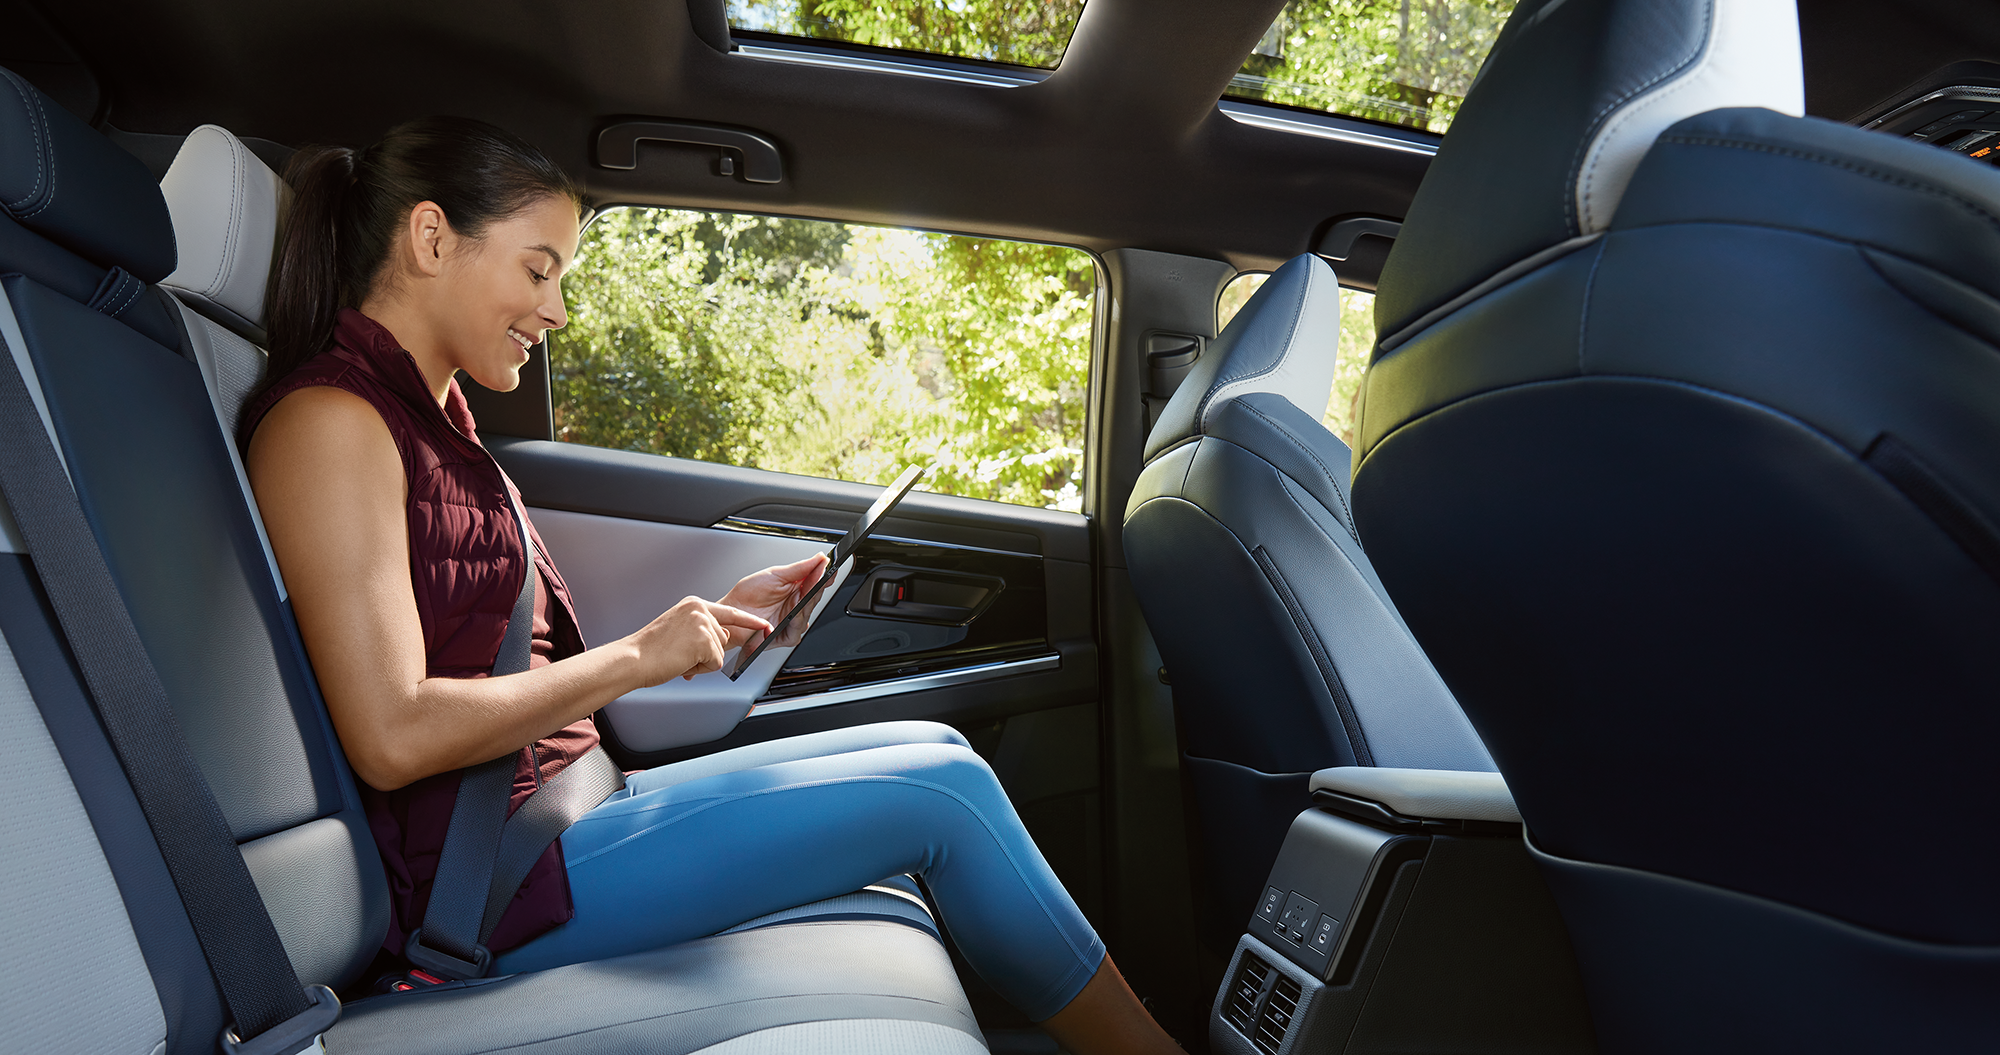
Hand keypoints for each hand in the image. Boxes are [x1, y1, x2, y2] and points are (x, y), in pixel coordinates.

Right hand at [626, 596, 769, 683]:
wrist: (634, 659)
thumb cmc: (651, 649)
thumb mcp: (680, 628)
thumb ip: (702, 628)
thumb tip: (723, 636)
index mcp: (694, 604)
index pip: (729, 612)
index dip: (749, 621)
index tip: (764, 625)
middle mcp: (700, 610)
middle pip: (724, 638)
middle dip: (707, 652)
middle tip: (681, 653)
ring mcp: (703, 624)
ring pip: (720, 652)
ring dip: (702, 661)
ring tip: (678, 657)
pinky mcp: (705, 641)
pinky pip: (715, 663)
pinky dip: (701, 669)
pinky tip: (682, 662)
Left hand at [720, 552, 831, 651]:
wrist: (730, 613)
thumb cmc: (747, 595)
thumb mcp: (774, 575)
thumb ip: (799, 568)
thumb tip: (819, 558)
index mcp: (796, 590)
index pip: (816, 582)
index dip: (824, 575)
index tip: (828, 566)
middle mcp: (796, 606)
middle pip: (815, 597)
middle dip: (818, 586)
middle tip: (821, 575)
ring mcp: (791, 621)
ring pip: (808, 613)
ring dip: (808, 603)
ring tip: (808, 592)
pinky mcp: (785, 636)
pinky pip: (797, 631)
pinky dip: (797, 622)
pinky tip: (796, 614)